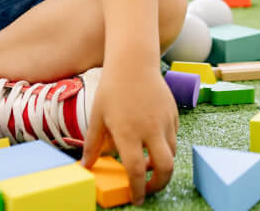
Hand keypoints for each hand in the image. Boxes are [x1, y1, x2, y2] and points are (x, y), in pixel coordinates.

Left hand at [81, 63, 177, 202]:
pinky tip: (153, 141)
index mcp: (129, 133)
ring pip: (171, 153)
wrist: (134, 63)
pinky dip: (166, 146)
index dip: (137, 189)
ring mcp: (165, 121)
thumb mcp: (97, 118)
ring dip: (162, 165)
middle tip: (149, 189)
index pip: (137, 170)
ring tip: (148, 163)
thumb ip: (93, 145)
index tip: (135, 199)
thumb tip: (86, 166)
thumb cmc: (112, 89)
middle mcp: (150, 129)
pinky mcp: (173, 114)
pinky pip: (173, 137)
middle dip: (159, 184)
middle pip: (166, 167)